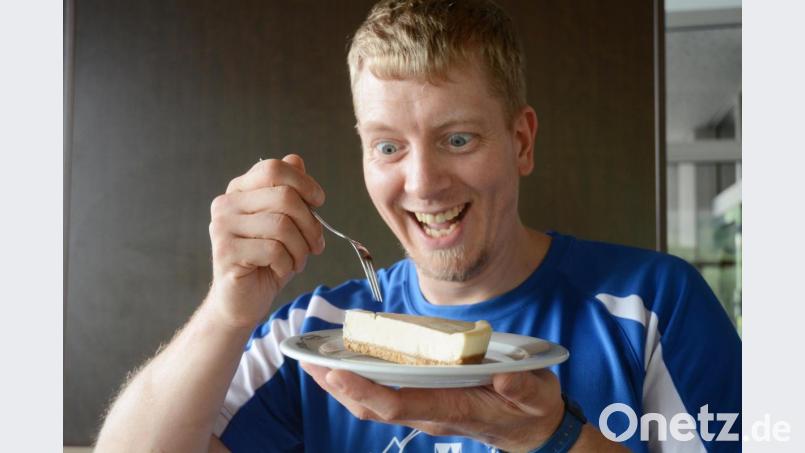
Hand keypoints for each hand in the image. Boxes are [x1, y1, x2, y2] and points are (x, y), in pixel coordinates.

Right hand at [206, 154, 325, 329]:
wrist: (242, 300)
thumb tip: (296, 159)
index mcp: (240, 190)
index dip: (304, 183)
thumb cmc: (267, 261)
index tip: (319, 201)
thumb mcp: (286, 223)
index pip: (273, 168)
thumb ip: (290, 192)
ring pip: (282, 225)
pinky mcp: (226, 252)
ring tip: (297, 261)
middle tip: (316, 245)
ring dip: (300, 249)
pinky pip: (273, 250)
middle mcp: (226, 204)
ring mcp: (223, 227)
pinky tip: (280, 271)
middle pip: (284, 196)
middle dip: (310, 224)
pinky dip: (287, 264)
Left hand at [301, 363, 564, 451]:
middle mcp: (432, 415)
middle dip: (340, 388)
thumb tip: (501, 378)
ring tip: (318, 364)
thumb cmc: (532, 410)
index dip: (364, 389)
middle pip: (374, 407)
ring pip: (375, 406)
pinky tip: (350, 368)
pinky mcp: (427, 406)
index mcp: (452, 408)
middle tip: (310, 363)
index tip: (337, 372)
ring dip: (344, 388)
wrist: (534, 433)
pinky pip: (387, 400)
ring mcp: (427, 413)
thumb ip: (520, 388)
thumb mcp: (536, 396)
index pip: (398, 403)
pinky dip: (363, 385)